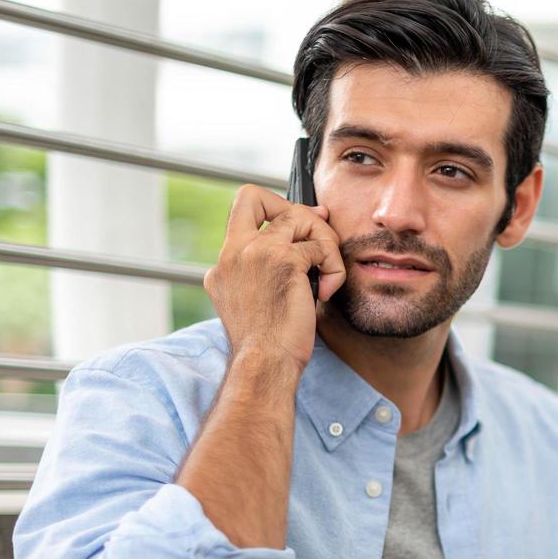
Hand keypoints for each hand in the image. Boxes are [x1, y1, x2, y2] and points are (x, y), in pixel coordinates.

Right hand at [204, 185, 347, 372]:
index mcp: (224, 263)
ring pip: (299, 217)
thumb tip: (300, 239)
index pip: (239, 210)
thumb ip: (262, 270)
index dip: (271, 209)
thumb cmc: (268, 341)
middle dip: (291, 209)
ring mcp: (257, 252)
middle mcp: (233, 251)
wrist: (265, 363)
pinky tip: (324, 293)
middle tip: (319, 240)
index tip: (297, 226)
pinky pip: (322, 248)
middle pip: (256, 195)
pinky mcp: (284, 261)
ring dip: (324, 242)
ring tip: (326, 274)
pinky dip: (334, 269)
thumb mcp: (254, 300)